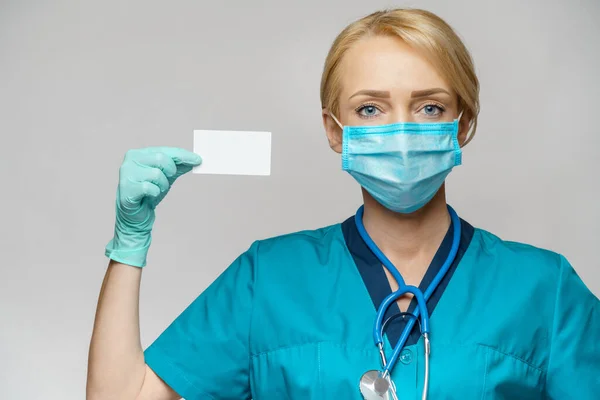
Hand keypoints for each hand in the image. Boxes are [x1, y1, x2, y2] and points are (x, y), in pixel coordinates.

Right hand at [105, 147, 201, 266]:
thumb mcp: (166, 176)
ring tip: (157, 190)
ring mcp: (126, 174)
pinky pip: (149, 188)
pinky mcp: (127, 189)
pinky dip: (155, 193)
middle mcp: (130, 160)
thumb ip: (179, 166)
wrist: (136, 214)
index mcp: (138, 154)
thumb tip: (196, 159)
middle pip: (160, 158)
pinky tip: (150, 195)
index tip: (198, 160)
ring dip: (162, 185)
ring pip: (156, 174)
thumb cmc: (149, 192)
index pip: (164, 150)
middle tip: (168, 180)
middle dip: (170, 171)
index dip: (182, 155)